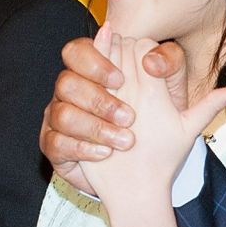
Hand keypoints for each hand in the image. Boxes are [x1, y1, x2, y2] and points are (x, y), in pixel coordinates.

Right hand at [40, 31, 188, 192]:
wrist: (139, 176)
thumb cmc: (154, 130)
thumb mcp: (171, 99)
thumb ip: (171, 68)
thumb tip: (156, 59)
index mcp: (96, 73)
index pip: (80, 51)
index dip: (97, 60)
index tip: (122, 78)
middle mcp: (73, 92)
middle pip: (66, 79)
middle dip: (98, 97)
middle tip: (128, 116)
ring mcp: (59, 119)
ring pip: (61, 112)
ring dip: (94, 126)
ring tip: (124, 141)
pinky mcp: (54, 145)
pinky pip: (55, 142)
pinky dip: (81, 148)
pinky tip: (104, 153)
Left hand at [79, 32, 225, 212]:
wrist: (135, 191)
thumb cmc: (163, 162)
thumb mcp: (190, 131)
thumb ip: (213, 104)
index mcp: (154, 94)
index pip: (144, 47)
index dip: (143, 47)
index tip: (144, 61)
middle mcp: (129, 94)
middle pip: (121, 48)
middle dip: (123, 48)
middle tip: (126, 61)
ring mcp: (106, 103)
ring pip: (101, 62)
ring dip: (104, 59)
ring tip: (110, 67)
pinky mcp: (89, 114)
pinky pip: (84, 80)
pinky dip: (87, 73)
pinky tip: (91, 76)